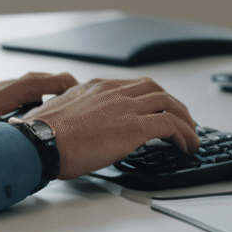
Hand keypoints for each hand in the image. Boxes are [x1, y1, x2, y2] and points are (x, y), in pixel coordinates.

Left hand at [0, 71, 79, 140]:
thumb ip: (8, 139)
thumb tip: (31, 146)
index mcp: (1, 95)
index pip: (38, 81)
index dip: (62, 84)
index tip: (80, 89)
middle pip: (37, 81)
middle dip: (61, 86)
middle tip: (81, 96)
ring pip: (28, 86)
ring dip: (48, 91)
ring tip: (66, 103)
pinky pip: (19, 93)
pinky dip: (34, 97)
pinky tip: (38, 112)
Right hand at [27, 77, 196, 179]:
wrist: (41, 142)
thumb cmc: (42, 134)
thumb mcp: (57, 112)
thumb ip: (73, 111)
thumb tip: (74, 123)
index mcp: (95, 87)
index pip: (132, 85)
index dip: (150, 98)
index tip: (156, 110)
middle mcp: (113, 91)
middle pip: (155, 89)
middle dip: (173, 105)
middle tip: (181, 121)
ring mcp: (125, 107)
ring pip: (168, 103)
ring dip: (184, 120)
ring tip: (190, 136)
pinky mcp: (134, 126)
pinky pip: (170, 125)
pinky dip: (184, 133)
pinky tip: (186, 146)